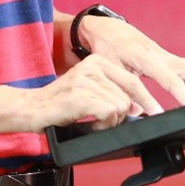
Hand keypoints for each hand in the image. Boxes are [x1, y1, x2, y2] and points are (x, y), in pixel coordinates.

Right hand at [28, 54, 161, 130]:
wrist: (31, 108)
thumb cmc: (60, 104)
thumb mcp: (88, 89)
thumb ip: (110, 90)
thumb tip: (136, 105)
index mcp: (97, 61)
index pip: (132, 80)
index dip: (145, 99)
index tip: (154, 112)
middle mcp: (93, 66)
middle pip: (128, 96)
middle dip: (121, 115)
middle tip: (104, 120)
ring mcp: (87, 79)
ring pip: (121, 106)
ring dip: (110, 121)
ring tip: (93, 120)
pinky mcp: (81, 95)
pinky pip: (110, 113)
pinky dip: (104, 124)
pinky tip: (91, 123)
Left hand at [77, 16, 184, 106]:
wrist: (108, 29)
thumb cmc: (108, 47)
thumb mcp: (111, 69)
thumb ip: (124, 91)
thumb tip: (136, 112)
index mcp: (148, 59)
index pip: (172, 79)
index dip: (184, 95)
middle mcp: (162, 56)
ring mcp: (166, 57)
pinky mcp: (166, 60)